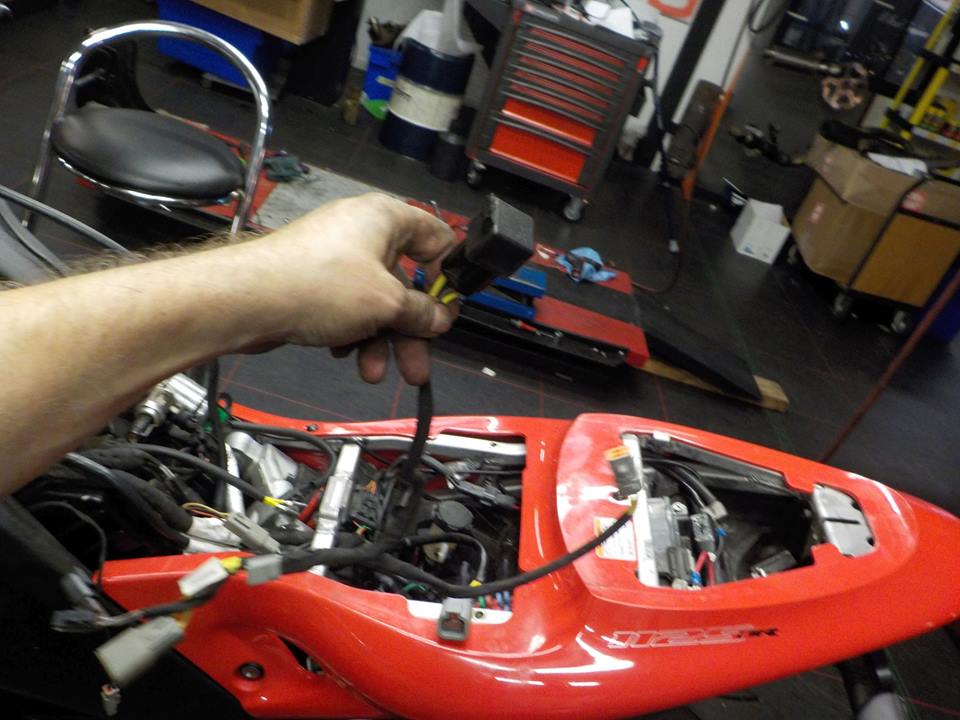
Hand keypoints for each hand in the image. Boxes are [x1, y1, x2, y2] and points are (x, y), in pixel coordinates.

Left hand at [251, 194, 456, 384]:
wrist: (249, 300)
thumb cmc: (320, 286)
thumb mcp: (387, 304)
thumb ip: (422, 313)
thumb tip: (440, 318)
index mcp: (385, 218)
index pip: (435, 237)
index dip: (446, 275)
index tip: (448, 308)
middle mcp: (361, 232)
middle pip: (403, 281)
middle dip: (410, 328)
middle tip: (418, 362)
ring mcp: (334, 256)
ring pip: (374, 301)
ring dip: (380, 340)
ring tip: (374, 371)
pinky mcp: (312, 280)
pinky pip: (346, 307)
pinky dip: (352, 332)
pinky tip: (345, 355)